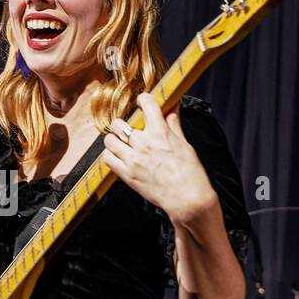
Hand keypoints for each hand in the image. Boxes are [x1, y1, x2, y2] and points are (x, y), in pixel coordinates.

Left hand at [102, 93, 218, 226]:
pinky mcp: (127, 175)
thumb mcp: (185, 144)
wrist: (187, 199)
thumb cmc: (190, 173)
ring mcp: (133, 160)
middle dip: (122, 124)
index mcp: (160, 133)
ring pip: (109, 140)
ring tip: (120, 144)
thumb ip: (174, 126)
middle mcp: (144, 144)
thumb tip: (172, 110)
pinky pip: (107, 159)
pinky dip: (110, 155)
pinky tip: (118, 157)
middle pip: (119, 124)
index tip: (142, 102)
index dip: (143, 99)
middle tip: (128, 130)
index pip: (147, 105)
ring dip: (113, 139)